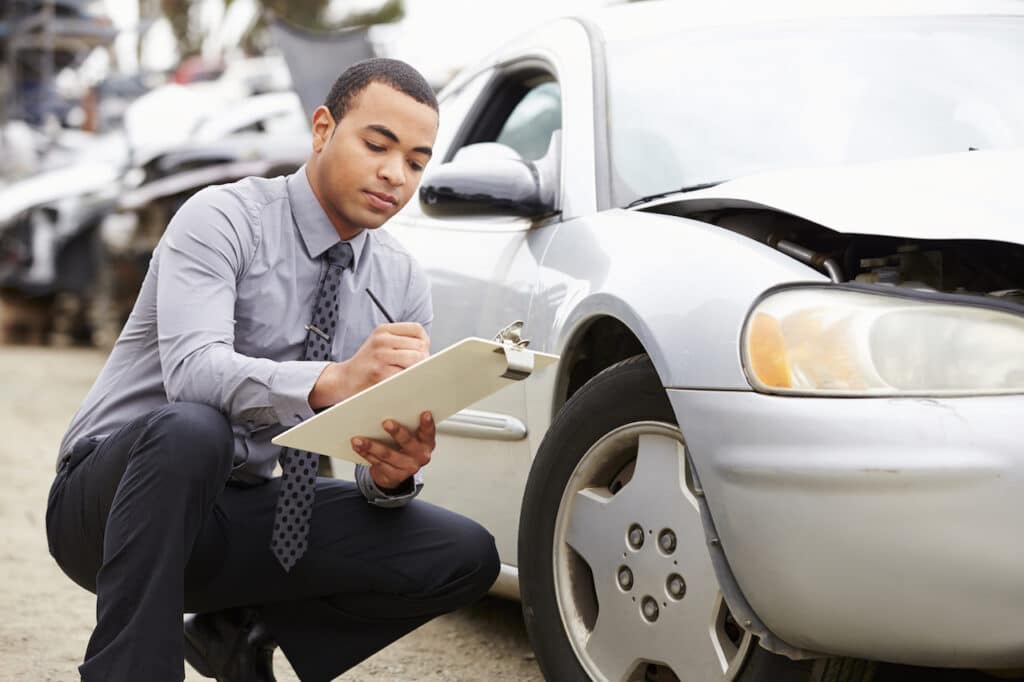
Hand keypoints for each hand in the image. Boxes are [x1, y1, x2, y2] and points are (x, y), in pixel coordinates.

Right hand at [310, 323, 428, 407]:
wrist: (345, 378)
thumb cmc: (367, 362)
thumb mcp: (381, 343)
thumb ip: (402, 341)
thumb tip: (427, 350)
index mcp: (384, 330)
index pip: (417, 329)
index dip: (424, 341)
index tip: (421, 351)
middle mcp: (382, 340)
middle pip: (420, 346)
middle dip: (422, 358)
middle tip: (414, 366)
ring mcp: (381, 356)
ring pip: (415, 359)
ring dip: (416, 368)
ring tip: (406, 372)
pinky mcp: (381, 373)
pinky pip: (406, 374)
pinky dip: (407, 379)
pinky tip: (398, 380)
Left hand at [352, 412, 434, 489]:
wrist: (397, 470)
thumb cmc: (402, 444)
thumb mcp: (409, 434)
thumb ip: (405, 421)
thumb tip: (385, 404)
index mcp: (427, 442)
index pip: (428, 432)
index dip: (427, 424)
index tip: (425, 413)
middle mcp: (421, 455)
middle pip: (408, 442)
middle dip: (397, 432)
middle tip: (386, 422)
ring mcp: (408, 467)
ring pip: (388, 454)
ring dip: (372, 446)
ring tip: (358, 439)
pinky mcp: (395, 476)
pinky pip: (378, 463)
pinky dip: (366, 454)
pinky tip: (357, 446)